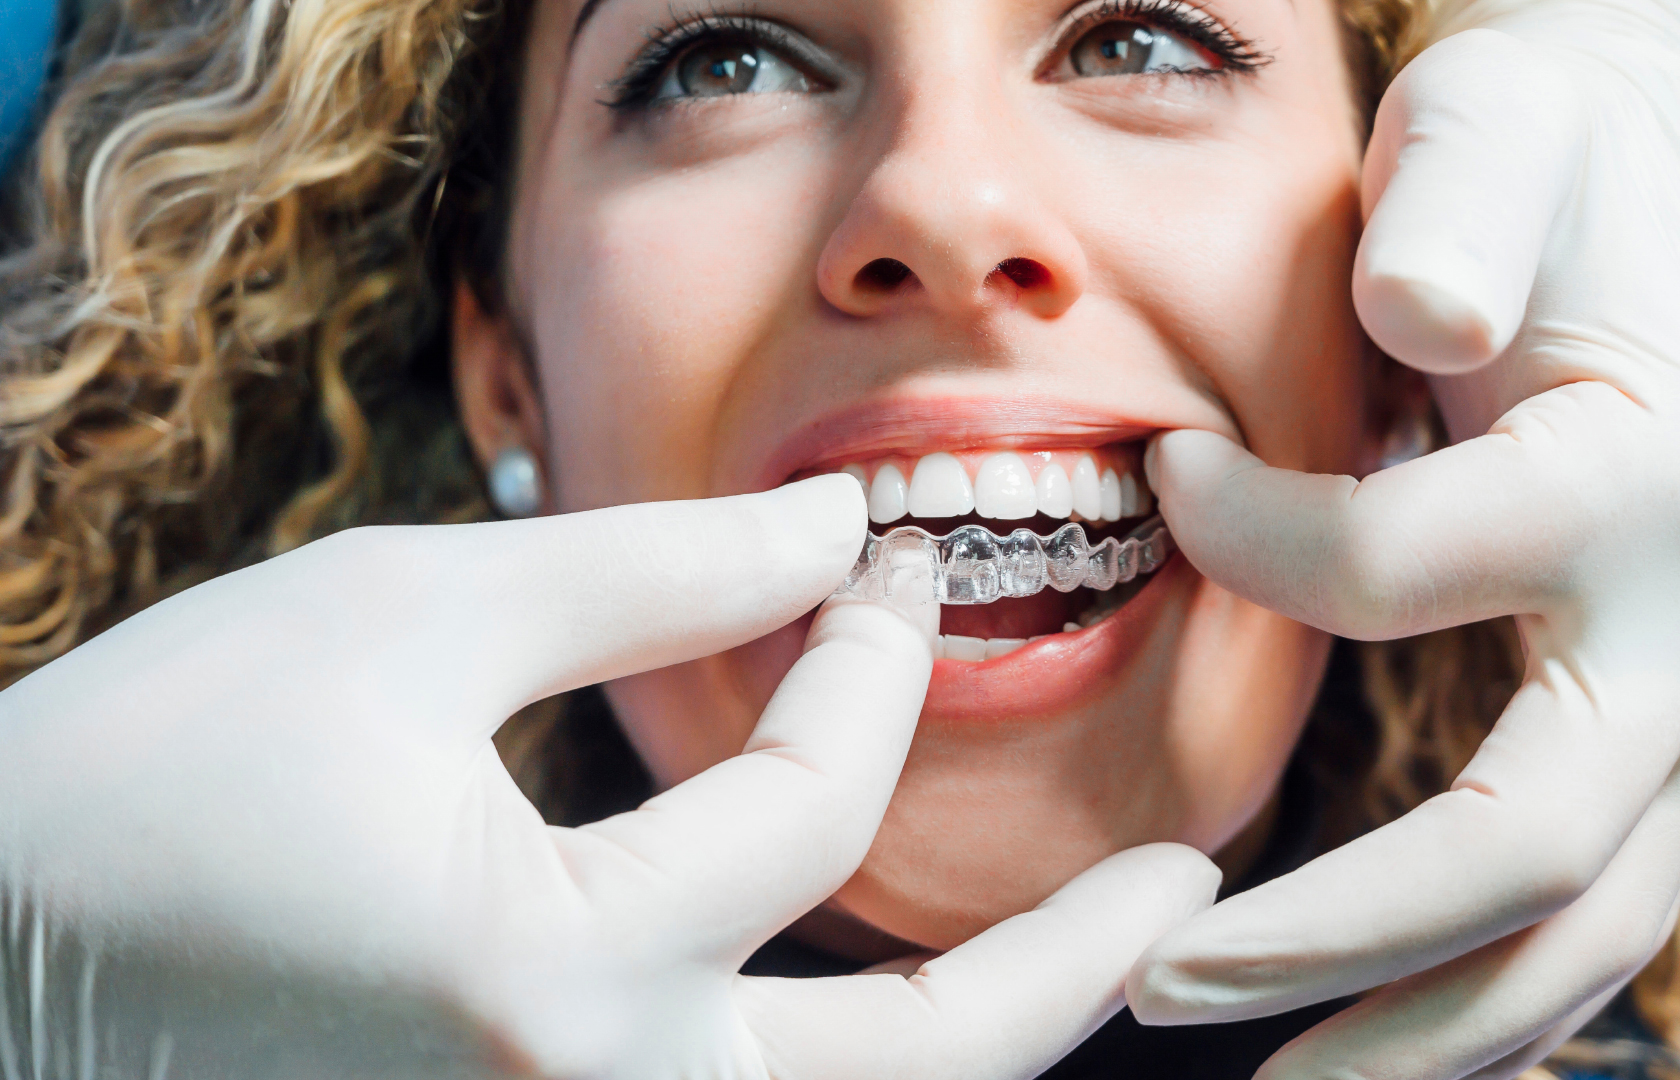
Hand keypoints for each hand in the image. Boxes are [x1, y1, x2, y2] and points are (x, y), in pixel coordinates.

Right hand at [0, 475, 1217, 1079]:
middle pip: (908, 1075)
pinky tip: (878, 995)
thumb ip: (644, 575)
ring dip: (968, 1048)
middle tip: (1181, 884)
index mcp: (557, 972)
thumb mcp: (410, 612)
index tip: (878, 544)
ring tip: (1082, 959)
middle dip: (1064, 975)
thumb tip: (827, 528)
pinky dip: (828, 1067)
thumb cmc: (155, 765)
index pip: (806, 802)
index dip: (863, 650)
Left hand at [1129, 8, 1679, 1077]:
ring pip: (1589, 930)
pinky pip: (1601, 903)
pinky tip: (1383, 1034)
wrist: (1671, 188)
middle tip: (1155, 985)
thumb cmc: (1569, 159)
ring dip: (1424, 1025)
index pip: (1399, 567)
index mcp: (1637, 472)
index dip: (1252, 538)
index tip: (1157, 479)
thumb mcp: (1513, 123)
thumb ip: (1466, 205)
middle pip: (1529, 847)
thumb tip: (1420, 326)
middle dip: (1333, 942)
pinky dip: (1494, 990)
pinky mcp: (1676, 738)